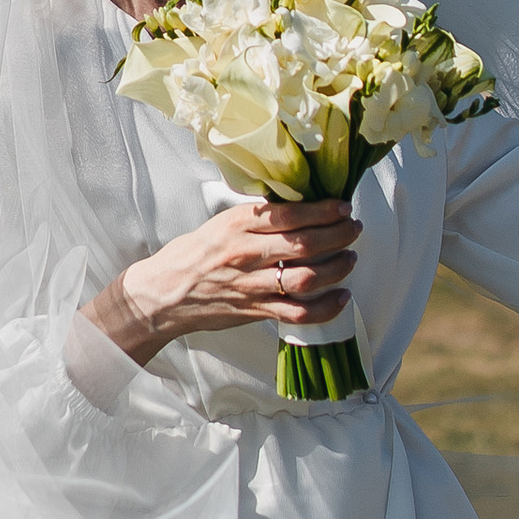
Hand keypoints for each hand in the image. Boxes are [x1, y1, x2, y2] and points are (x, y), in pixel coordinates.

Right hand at [87, 193, 362, 367]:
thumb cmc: (193, 254)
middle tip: (354, 229)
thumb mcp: (221, 223)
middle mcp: (246, 253)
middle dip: (338, 235)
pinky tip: (341, 297)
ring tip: (350, 258)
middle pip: (305, 244)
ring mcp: (251, 285)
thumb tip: (298, 206)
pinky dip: (325, 308)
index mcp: (237, 225)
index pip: (289, 214)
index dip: (323, 210)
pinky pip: (297, 313)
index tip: (343, 206)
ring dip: (337, 268)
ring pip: (306, 278)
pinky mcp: (255, 311)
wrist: (164, 294)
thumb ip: (257, 217)